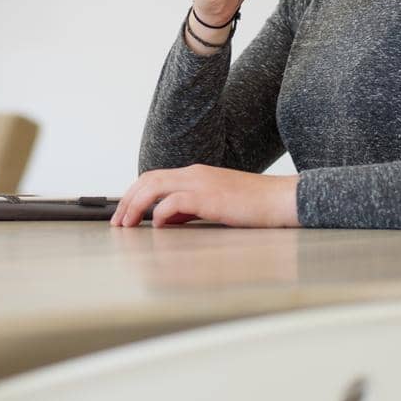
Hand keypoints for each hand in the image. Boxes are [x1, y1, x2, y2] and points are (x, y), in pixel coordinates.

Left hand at [110, 165, 299, 228]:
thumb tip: (166, 220)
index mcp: (196, 174)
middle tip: (117, 222)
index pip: (154, 177)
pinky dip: (161, 213)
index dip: (134, 194)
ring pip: (155, 186)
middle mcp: (194, 173)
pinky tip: (159, 226)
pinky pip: (175, 201)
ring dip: (136, 206)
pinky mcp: (210, 197)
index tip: (123, 213)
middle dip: (127, 200)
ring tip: (128, 224)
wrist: (283, 200)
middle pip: (147, 179)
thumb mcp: (216, 205)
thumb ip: (190, 209)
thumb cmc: (254, 205)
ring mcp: (202, 183)